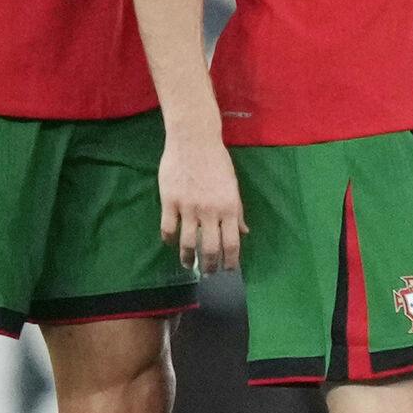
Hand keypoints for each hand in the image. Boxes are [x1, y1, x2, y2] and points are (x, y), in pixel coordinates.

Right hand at [159, 127, 246, 273]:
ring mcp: (188, 207)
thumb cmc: (217, 161)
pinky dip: (169, 240)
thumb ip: (237, 210)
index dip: (231, 261)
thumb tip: (244, 232)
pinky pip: (168, 228)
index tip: (228, 270)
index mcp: (229, 207)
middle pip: (210, 248)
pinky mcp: (170, 201)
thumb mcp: (232, 185)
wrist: (194, 140)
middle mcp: (210, 211)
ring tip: (188, 264)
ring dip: (188, 258)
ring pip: (188, 243)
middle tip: (208, 272)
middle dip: (210, 265)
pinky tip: (171, 243)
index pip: (232, 243)